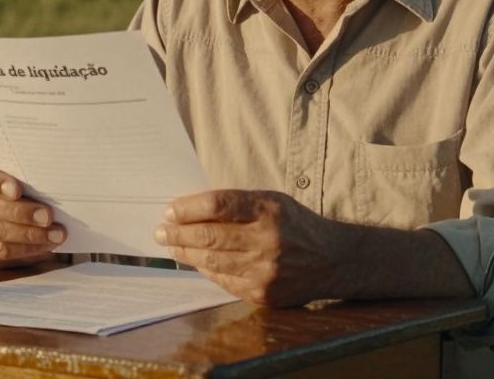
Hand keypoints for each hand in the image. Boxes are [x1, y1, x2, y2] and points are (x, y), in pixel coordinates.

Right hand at [0, 156, 65, 268]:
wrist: (10, 209)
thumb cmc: (17, 184)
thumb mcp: (16, 173)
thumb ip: (23, 175)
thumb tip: (47, 181)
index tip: (17, 191)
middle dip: (21, 213)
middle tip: (47, 216)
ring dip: (29, 234)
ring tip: (55, 234)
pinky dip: (26, 249)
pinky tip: (45, 245)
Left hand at [154, 189, 474, 305]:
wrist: (333, 259)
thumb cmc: (295, 223)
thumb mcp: (270, 201)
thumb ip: (235, 203)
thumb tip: (189, 209)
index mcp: (269, 209)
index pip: (218, 205)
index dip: (188, 208)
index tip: (169, 210)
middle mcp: (268, 239)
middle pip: (210, 236)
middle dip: (178, 233)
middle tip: (160, 230)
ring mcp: (265, 270)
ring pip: (211, 261)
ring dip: (184, 253)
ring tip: (170, 246)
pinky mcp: (263, 293)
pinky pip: (223, 281)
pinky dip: (206, 270)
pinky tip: (194, 262)